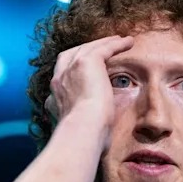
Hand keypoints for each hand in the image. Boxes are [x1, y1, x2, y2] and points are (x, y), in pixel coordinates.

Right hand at [46, 35, 134, 149]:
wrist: (82, 132)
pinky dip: (115, 44)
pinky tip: (127, 42)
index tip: (87, 70)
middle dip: (86, 50)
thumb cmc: (85, 141)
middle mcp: (58, 81)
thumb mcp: (81, 133)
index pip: (63, 77)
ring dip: (103, 43)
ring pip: (87, 49)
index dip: (74, 70)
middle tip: (102, 48)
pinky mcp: (85, 62)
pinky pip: (103, 48)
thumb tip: (101, 142)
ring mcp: (70, 70)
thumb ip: (86, 128)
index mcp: (55, 99)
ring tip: (118, 40)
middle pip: (70, 56)